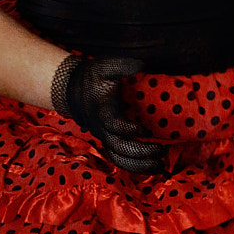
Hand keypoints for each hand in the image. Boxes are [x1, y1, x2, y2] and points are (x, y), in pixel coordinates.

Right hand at [60, 54, 164, 173]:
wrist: (71, 89)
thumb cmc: (92, 77)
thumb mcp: (105, 65)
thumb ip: (123, 65)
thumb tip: (141, 66)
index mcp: (102, 110)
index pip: (113, 125)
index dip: (128, 130)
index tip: (144, 130)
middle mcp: (102, 128)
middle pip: (119, 148)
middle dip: (140, 152)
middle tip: (161, 150)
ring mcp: (104, 137)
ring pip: (119, 159)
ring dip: (139, 166)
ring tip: (160, 167)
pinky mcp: (108, 141)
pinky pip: (119, 160)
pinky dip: (135, 167)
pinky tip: (153, 168)